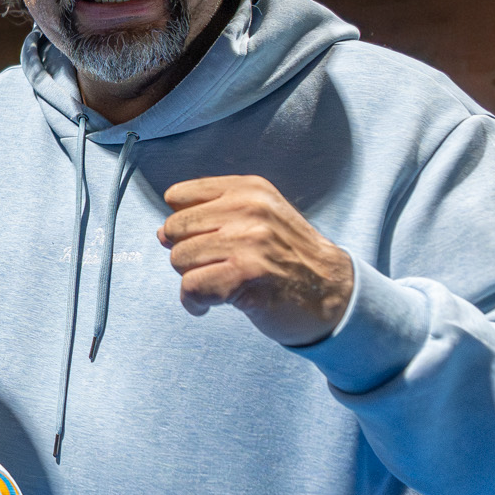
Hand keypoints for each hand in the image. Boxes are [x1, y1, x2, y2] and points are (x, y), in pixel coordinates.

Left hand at [157, 175, 353, 346]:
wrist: (334, 292)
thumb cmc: (288, 258)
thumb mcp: (258, 219)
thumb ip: (210, 217)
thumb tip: (159, 232)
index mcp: (248, 189)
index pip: (178, 197)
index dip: (182, 225)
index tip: (202, 241)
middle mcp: (248, 209)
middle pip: (174, 230)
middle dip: (185, 254)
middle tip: (213, 267)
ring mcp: (248, 241)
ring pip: (179, 260)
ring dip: (192, 280)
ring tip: (219, 284)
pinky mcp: (246, 275)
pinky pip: (191, 288)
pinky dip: (195, 303)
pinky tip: (212, 305)